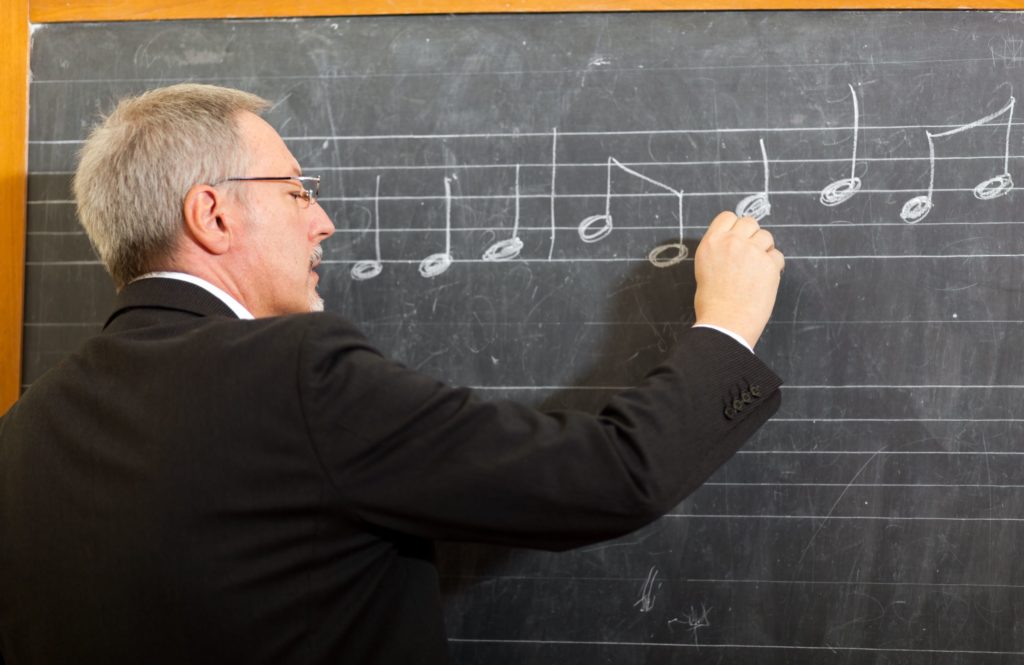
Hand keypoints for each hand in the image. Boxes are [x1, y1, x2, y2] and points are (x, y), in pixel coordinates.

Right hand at [693, 211, 784, 348]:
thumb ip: (719, 251)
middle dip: (752, 235)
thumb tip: (735, 244)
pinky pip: (778, 256)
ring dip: (765, 249)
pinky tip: (765, 280)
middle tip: (750, 253)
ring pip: (766, 237)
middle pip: (750, 222)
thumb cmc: (712, 303)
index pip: (727, 217)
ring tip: (757, 269)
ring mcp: (751, 252)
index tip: (738, 238)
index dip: (735, 226)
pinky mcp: (769, 265)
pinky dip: (774, 266)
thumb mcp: (705, 268)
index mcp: (711, 243)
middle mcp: (731, 242)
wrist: (724, 323)